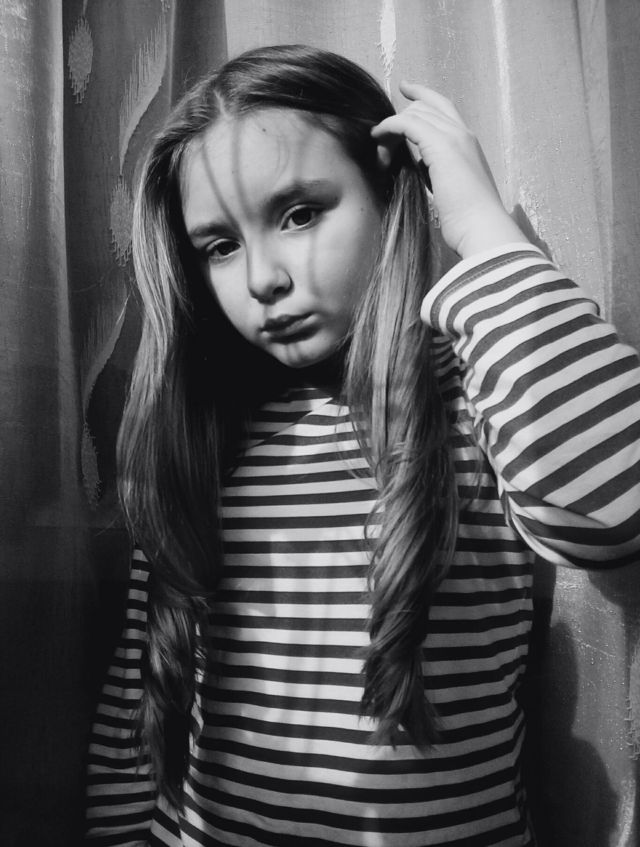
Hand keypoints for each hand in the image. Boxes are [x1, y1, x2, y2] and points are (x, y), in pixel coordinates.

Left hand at [371, 81, 526, 257]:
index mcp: (469, 143)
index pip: (443, 108)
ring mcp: (454, 137)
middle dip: (400, 115)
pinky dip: (389, 127)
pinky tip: (377, 136)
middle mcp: (463, 134)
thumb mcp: (451, 188)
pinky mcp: (441, 145)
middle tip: (379, 132)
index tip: (405, 89)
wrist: (482, 228)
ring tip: (376, 143)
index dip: (423, 96)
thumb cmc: (468, 220)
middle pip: (426, 107)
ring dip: (392, 126)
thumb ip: (438, 171)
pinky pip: (407, 123)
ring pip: (415, 113)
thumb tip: (419, 167)